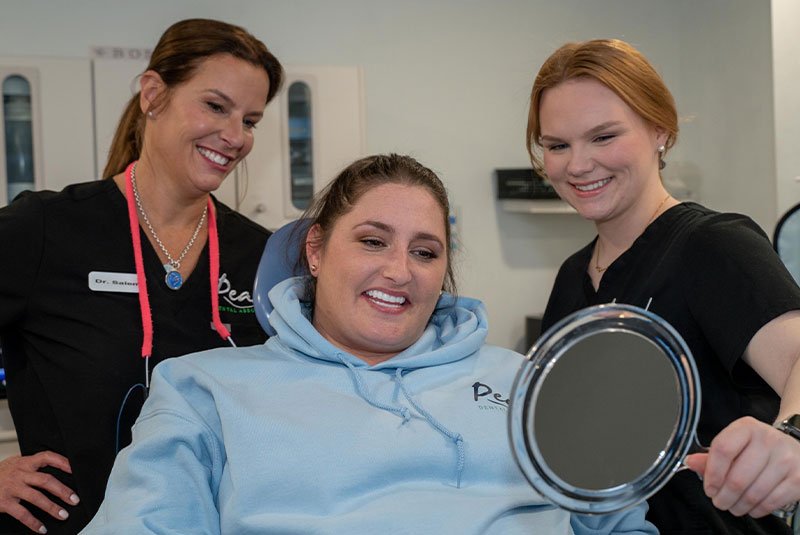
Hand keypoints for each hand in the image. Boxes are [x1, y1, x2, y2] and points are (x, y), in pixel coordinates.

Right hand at [0, 452, 78, 532]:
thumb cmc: (0, 475)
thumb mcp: (14, 464)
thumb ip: (31, 465)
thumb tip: (55, 467)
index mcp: (24, 463)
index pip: (46, 457)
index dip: (62, 462)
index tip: (75, 470)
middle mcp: (19, 474)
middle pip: (46, 480)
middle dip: (63, 491)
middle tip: (74, 500)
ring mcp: (12, 488)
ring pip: (36, 497)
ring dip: (52, 508)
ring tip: (63, 515)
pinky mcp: (4, 502)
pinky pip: (22, 514)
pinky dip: (33, 523)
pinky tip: (42, 528)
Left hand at [684, 416, 799, 517]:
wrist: (795, 449)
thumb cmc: (759, 448)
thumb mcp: (735, 444)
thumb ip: (712, 455)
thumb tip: (691, 462)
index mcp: (746, 428)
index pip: (723, 449)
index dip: (712, 474)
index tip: (709, 488)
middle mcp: (768, 440)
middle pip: (737, 478)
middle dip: (723, 497)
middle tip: (719, 502)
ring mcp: (786, 460)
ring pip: (753, 494)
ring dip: (738, 506)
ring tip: (733, 506)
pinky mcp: (798, 479)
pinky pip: (771, 502)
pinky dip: (756, 510)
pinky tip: (751, 507)